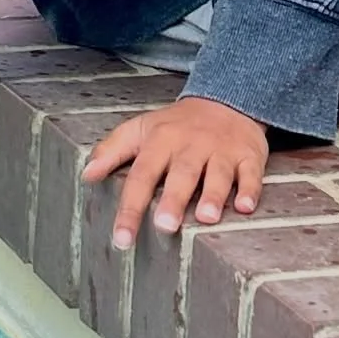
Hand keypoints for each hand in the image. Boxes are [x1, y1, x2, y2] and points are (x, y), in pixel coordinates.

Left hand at [82, 96, 267, 245]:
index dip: (130, 208)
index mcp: (161, 141)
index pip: (141, 176)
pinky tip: (247, 207)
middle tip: (164, 227)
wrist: (226, 99)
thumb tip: (86, 175)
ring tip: (207, 218)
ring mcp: (222, 150)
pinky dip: (251, 189)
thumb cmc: (177, 125)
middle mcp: (191, 146)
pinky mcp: (249, 155)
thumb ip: (112, 150)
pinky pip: (252, 173)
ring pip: (218, 173)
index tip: (122, 238)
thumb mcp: (141, 129)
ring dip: (214, 195)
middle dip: (173, 200)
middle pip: (181, 174)